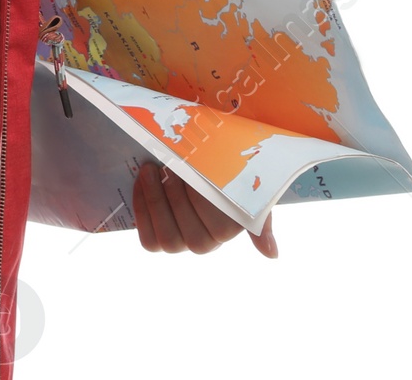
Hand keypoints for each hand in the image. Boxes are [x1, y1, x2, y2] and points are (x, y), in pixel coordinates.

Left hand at [132, 161, 277, 258]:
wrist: (195, 155)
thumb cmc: (222, 172)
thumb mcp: (245, 189)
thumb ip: (259, 220)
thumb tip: (271, 254)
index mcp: (225, 230)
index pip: (216, 231)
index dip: (199, 202)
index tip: (189, 171)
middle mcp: (203, 241)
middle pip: (189, 238)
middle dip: (175, 199)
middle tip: (167, 167)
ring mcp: (178, 240)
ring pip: (167, 241)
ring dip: (155, 204)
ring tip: (149, 170)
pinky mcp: (155, 235)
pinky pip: (148, 239)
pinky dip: (142, 212)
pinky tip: (140, 182)